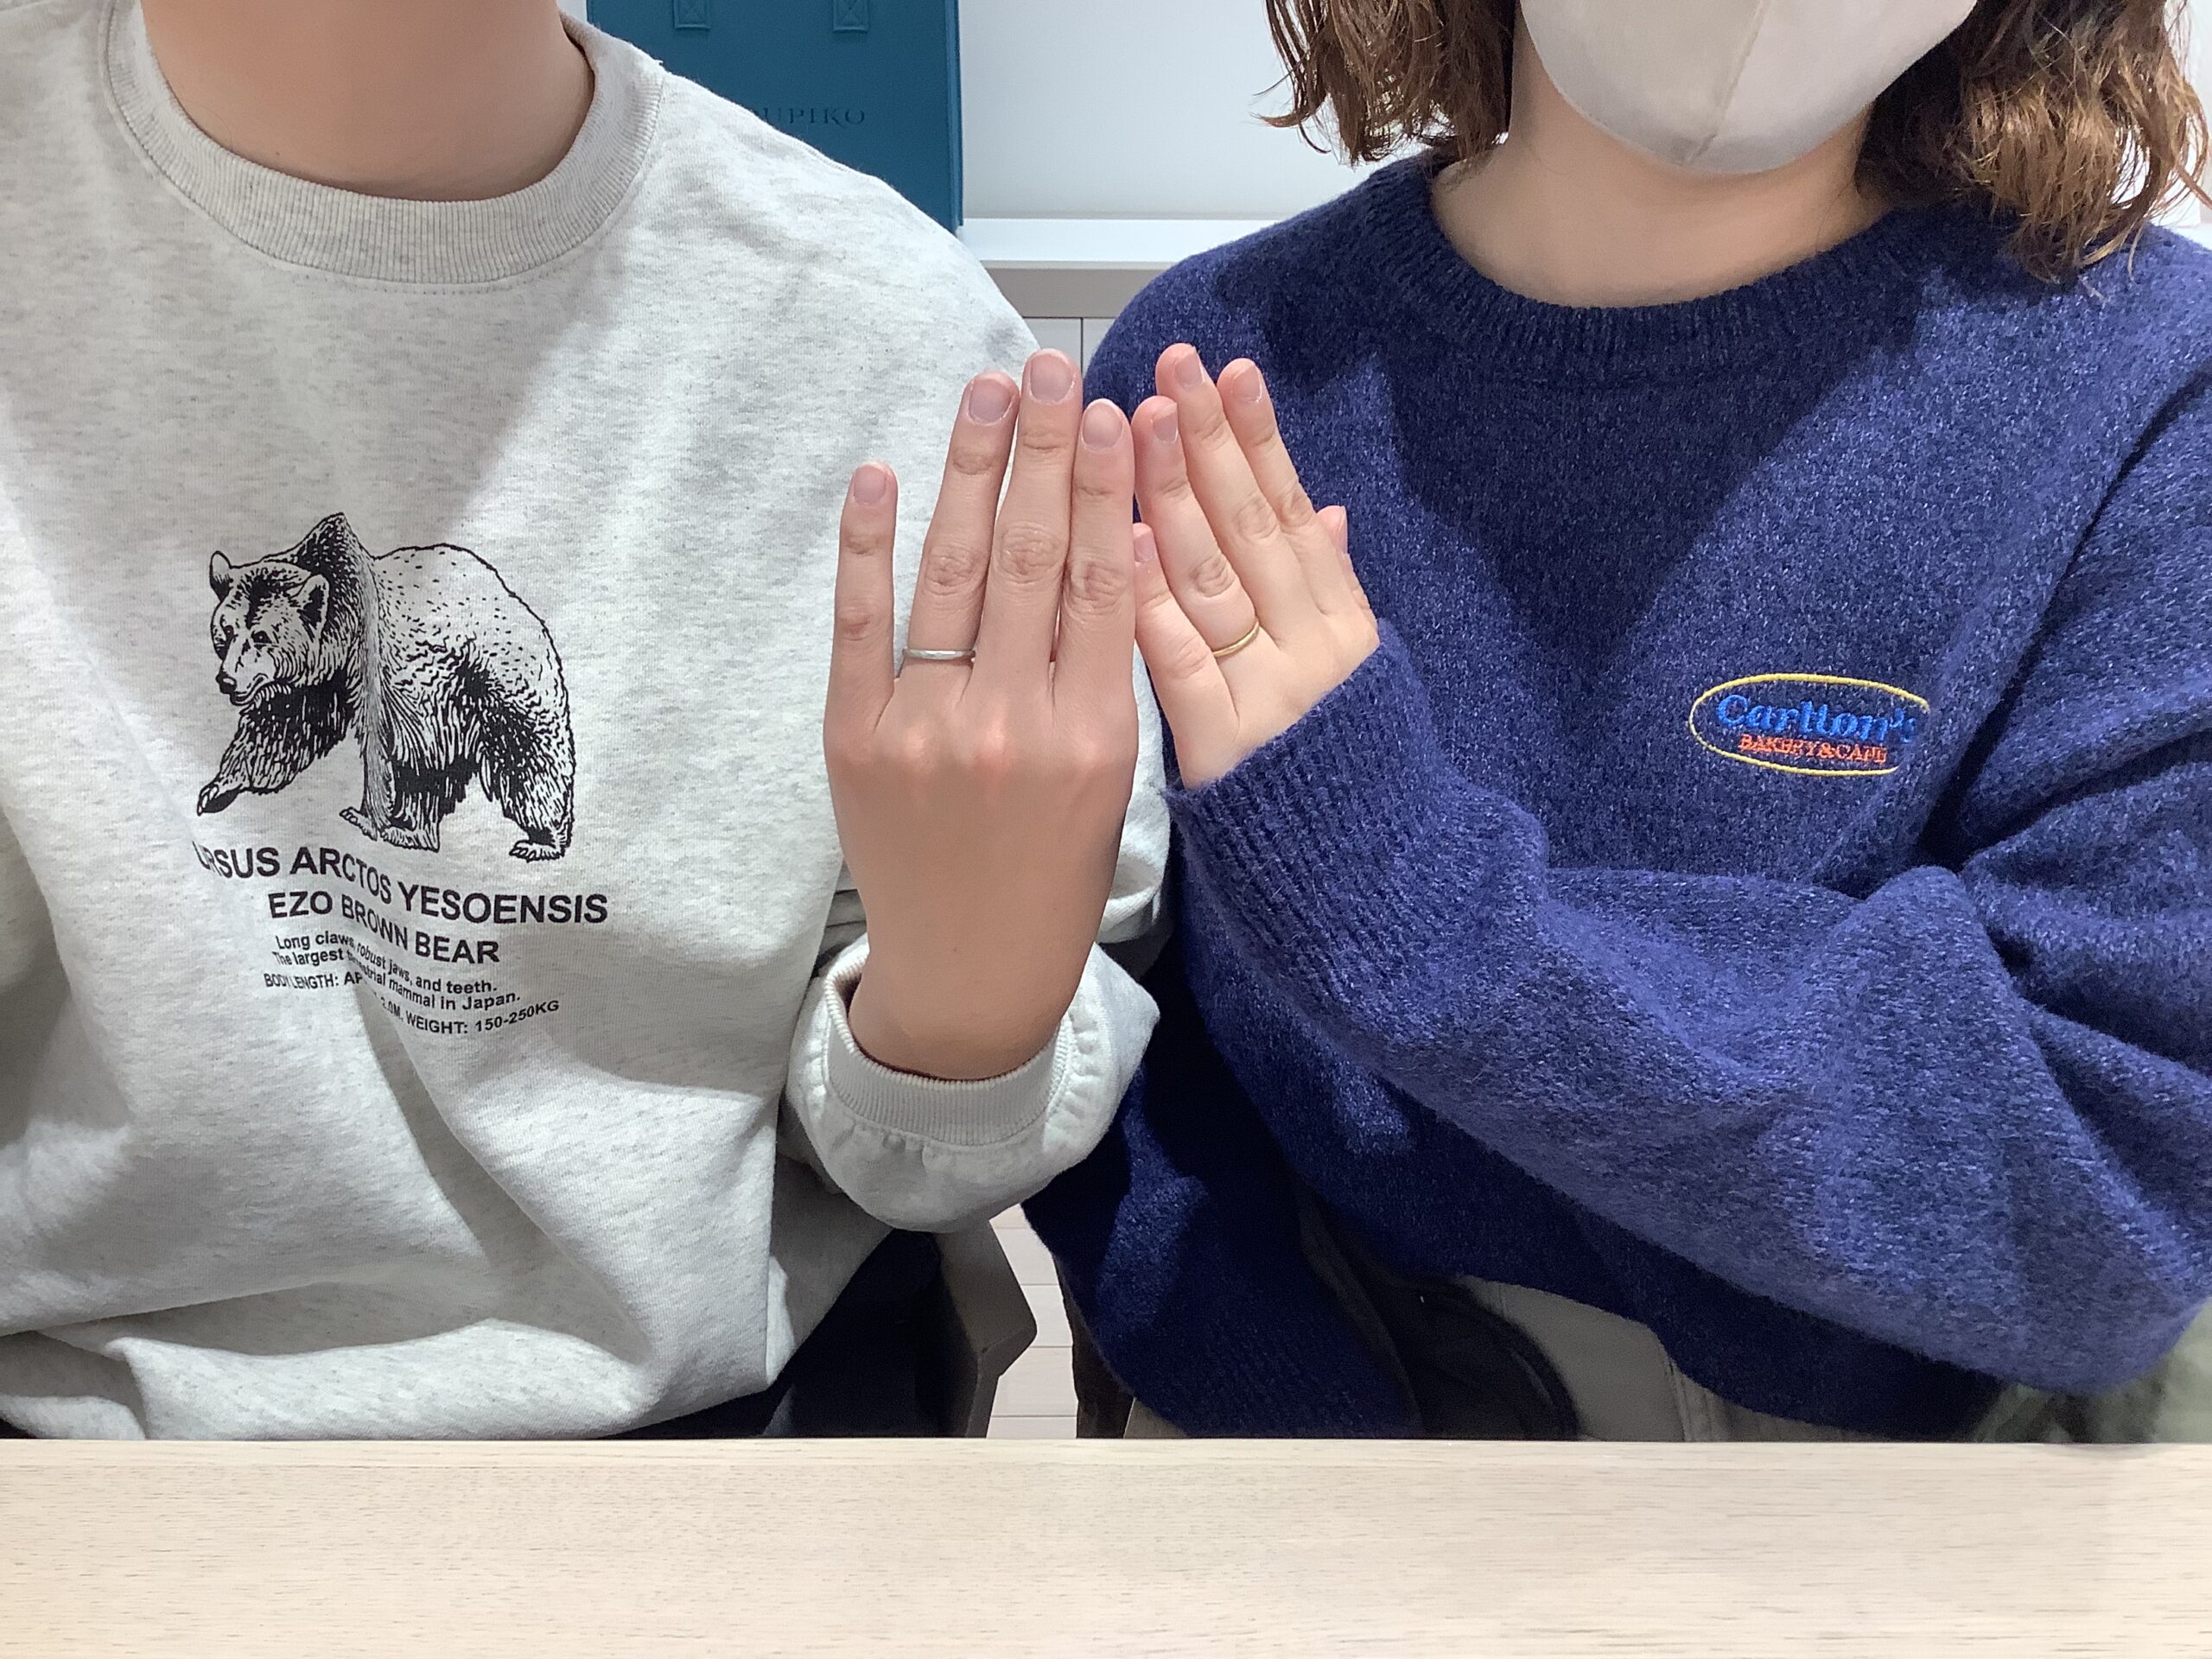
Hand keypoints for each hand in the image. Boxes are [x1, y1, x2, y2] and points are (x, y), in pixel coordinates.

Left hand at [826, 351, 1140, 1081]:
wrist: (971, 972)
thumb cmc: (1055, 875)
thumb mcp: (1114, 778)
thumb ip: (1107, 670)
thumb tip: (1107, 548)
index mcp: (1092, 734)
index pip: (1100, 580)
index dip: (1103, 486)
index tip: (1111, 411)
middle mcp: (1011, 723)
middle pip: (1029, 556)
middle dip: (1043, 451)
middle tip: (1050, 368)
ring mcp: (926, 729)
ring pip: (953, 575)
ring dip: (969, 472)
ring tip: (988, 394)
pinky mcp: (856, 739)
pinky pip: (861, 626)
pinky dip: (868, 548)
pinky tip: (881, 476)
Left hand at [1127, 346, 1377, 788]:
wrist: (1365, 891)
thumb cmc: (1338, 782)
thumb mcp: (1357, 681)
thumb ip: (1330, 593)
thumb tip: (1323, 508)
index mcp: (1344, 625)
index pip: (1293, 512)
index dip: (1259, 438)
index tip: (1229, 369)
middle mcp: (1314, 650)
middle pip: (1251, 529)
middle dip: (1208, 441)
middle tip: (1169, 368)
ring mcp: (1270, 697)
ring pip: (1215, 580)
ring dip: (1172, 494)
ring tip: (1136, 423)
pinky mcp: (1224, 751)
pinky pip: (1181, 664)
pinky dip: (1155, 600)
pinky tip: (1124, 539)